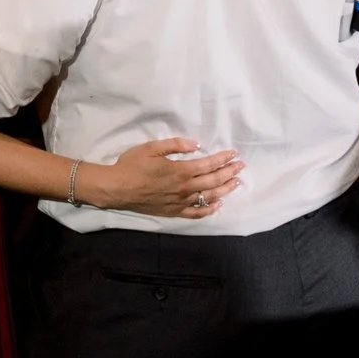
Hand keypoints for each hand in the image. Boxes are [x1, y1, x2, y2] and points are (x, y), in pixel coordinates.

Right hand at [85, 137, 243, 218]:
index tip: (234, 153)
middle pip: (214, 180)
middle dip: (229, 172)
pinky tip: (218, 204)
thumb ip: (175, 145)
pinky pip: (196, 212)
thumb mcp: (151, 148)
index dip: (223, 158)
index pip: (208, 164)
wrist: (117, 188)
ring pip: (209, 197)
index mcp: (180, 170)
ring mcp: (181, 201)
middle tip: (241, 166)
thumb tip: (196, 145)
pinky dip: (210, 209)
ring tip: (236, 182)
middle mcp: (184, 187)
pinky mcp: (174, 211)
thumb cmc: (132, 165)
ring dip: (225, 189)